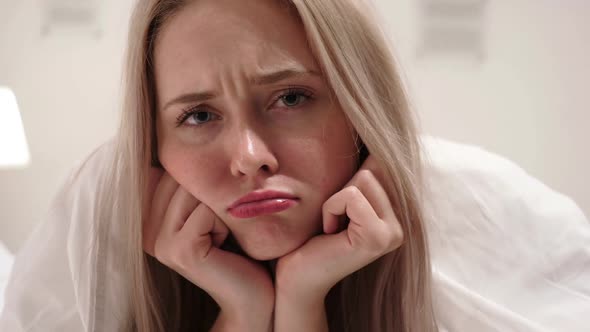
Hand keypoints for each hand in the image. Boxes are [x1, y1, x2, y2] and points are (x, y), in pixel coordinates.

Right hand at [142, 168, 273, 328]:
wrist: (251, 293)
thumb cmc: (233, 246)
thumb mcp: (206, 210)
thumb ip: (184, 185)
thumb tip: (170, 143)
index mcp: (147, 219)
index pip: (165, 170)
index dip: (195, 182)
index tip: (205, 213)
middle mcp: (146, 231)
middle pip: (180, 178)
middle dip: (209, 194)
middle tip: (216, 226)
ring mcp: (160, 243)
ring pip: (194, 192)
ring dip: (219, 209)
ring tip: (220, 234)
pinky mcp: (181, 251)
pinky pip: (207, 211)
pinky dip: (225, 223)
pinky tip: (224, 244)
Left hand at [275, 154, 403, 304]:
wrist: (296, 277)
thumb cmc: (310, 237)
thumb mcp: (338, 200)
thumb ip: (359, 177)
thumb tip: (373, 140)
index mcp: (394, 214)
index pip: (378, 166)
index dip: (348, 182)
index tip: (338, 212)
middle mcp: (399, 225)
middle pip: (370, 171)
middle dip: (341, 191)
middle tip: (333, 222)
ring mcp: (392, 233)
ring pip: (362, 179)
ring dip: (334, 201)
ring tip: (332, 228)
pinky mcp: (377, 237)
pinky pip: (350, 196)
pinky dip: (331, 209)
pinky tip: (329, 234)